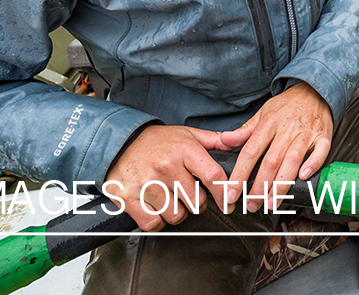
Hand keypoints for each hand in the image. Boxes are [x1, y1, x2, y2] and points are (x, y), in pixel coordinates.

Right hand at [103, 124, 235, 231]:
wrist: (119, 142)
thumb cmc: (157, 142)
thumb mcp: (187, 134)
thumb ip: (215, 140)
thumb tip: (240, 140)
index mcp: (184, 150)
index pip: (213, 176)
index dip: (224, 193)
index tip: (228, 203)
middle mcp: (167, 167)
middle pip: (196, 202)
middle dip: (197, 203)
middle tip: (189, 195)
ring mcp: (147, 184)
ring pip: (176, 216)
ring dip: (177, 212)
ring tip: (171, 198)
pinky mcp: (129, 198)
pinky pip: (153, 223)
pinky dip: (157, 221)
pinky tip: (156, 207)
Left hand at [216, 81, 332, 213]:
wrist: (314, 89)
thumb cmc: (287, 105)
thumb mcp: (263, 113)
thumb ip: (245, 130)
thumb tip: (225, 141)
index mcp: (269, 123)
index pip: (250, 151)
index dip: (239, 174)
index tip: (231, 192)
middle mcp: (287, 129)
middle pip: (271, 161)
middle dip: (260, 187)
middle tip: (251, 205)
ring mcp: (306, 133)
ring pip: (293, 161)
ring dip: (281, 185)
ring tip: (271, 203)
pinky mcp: (323, 137)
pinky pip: (320, 152)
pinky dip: (312, 165)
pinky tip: (303, 178)